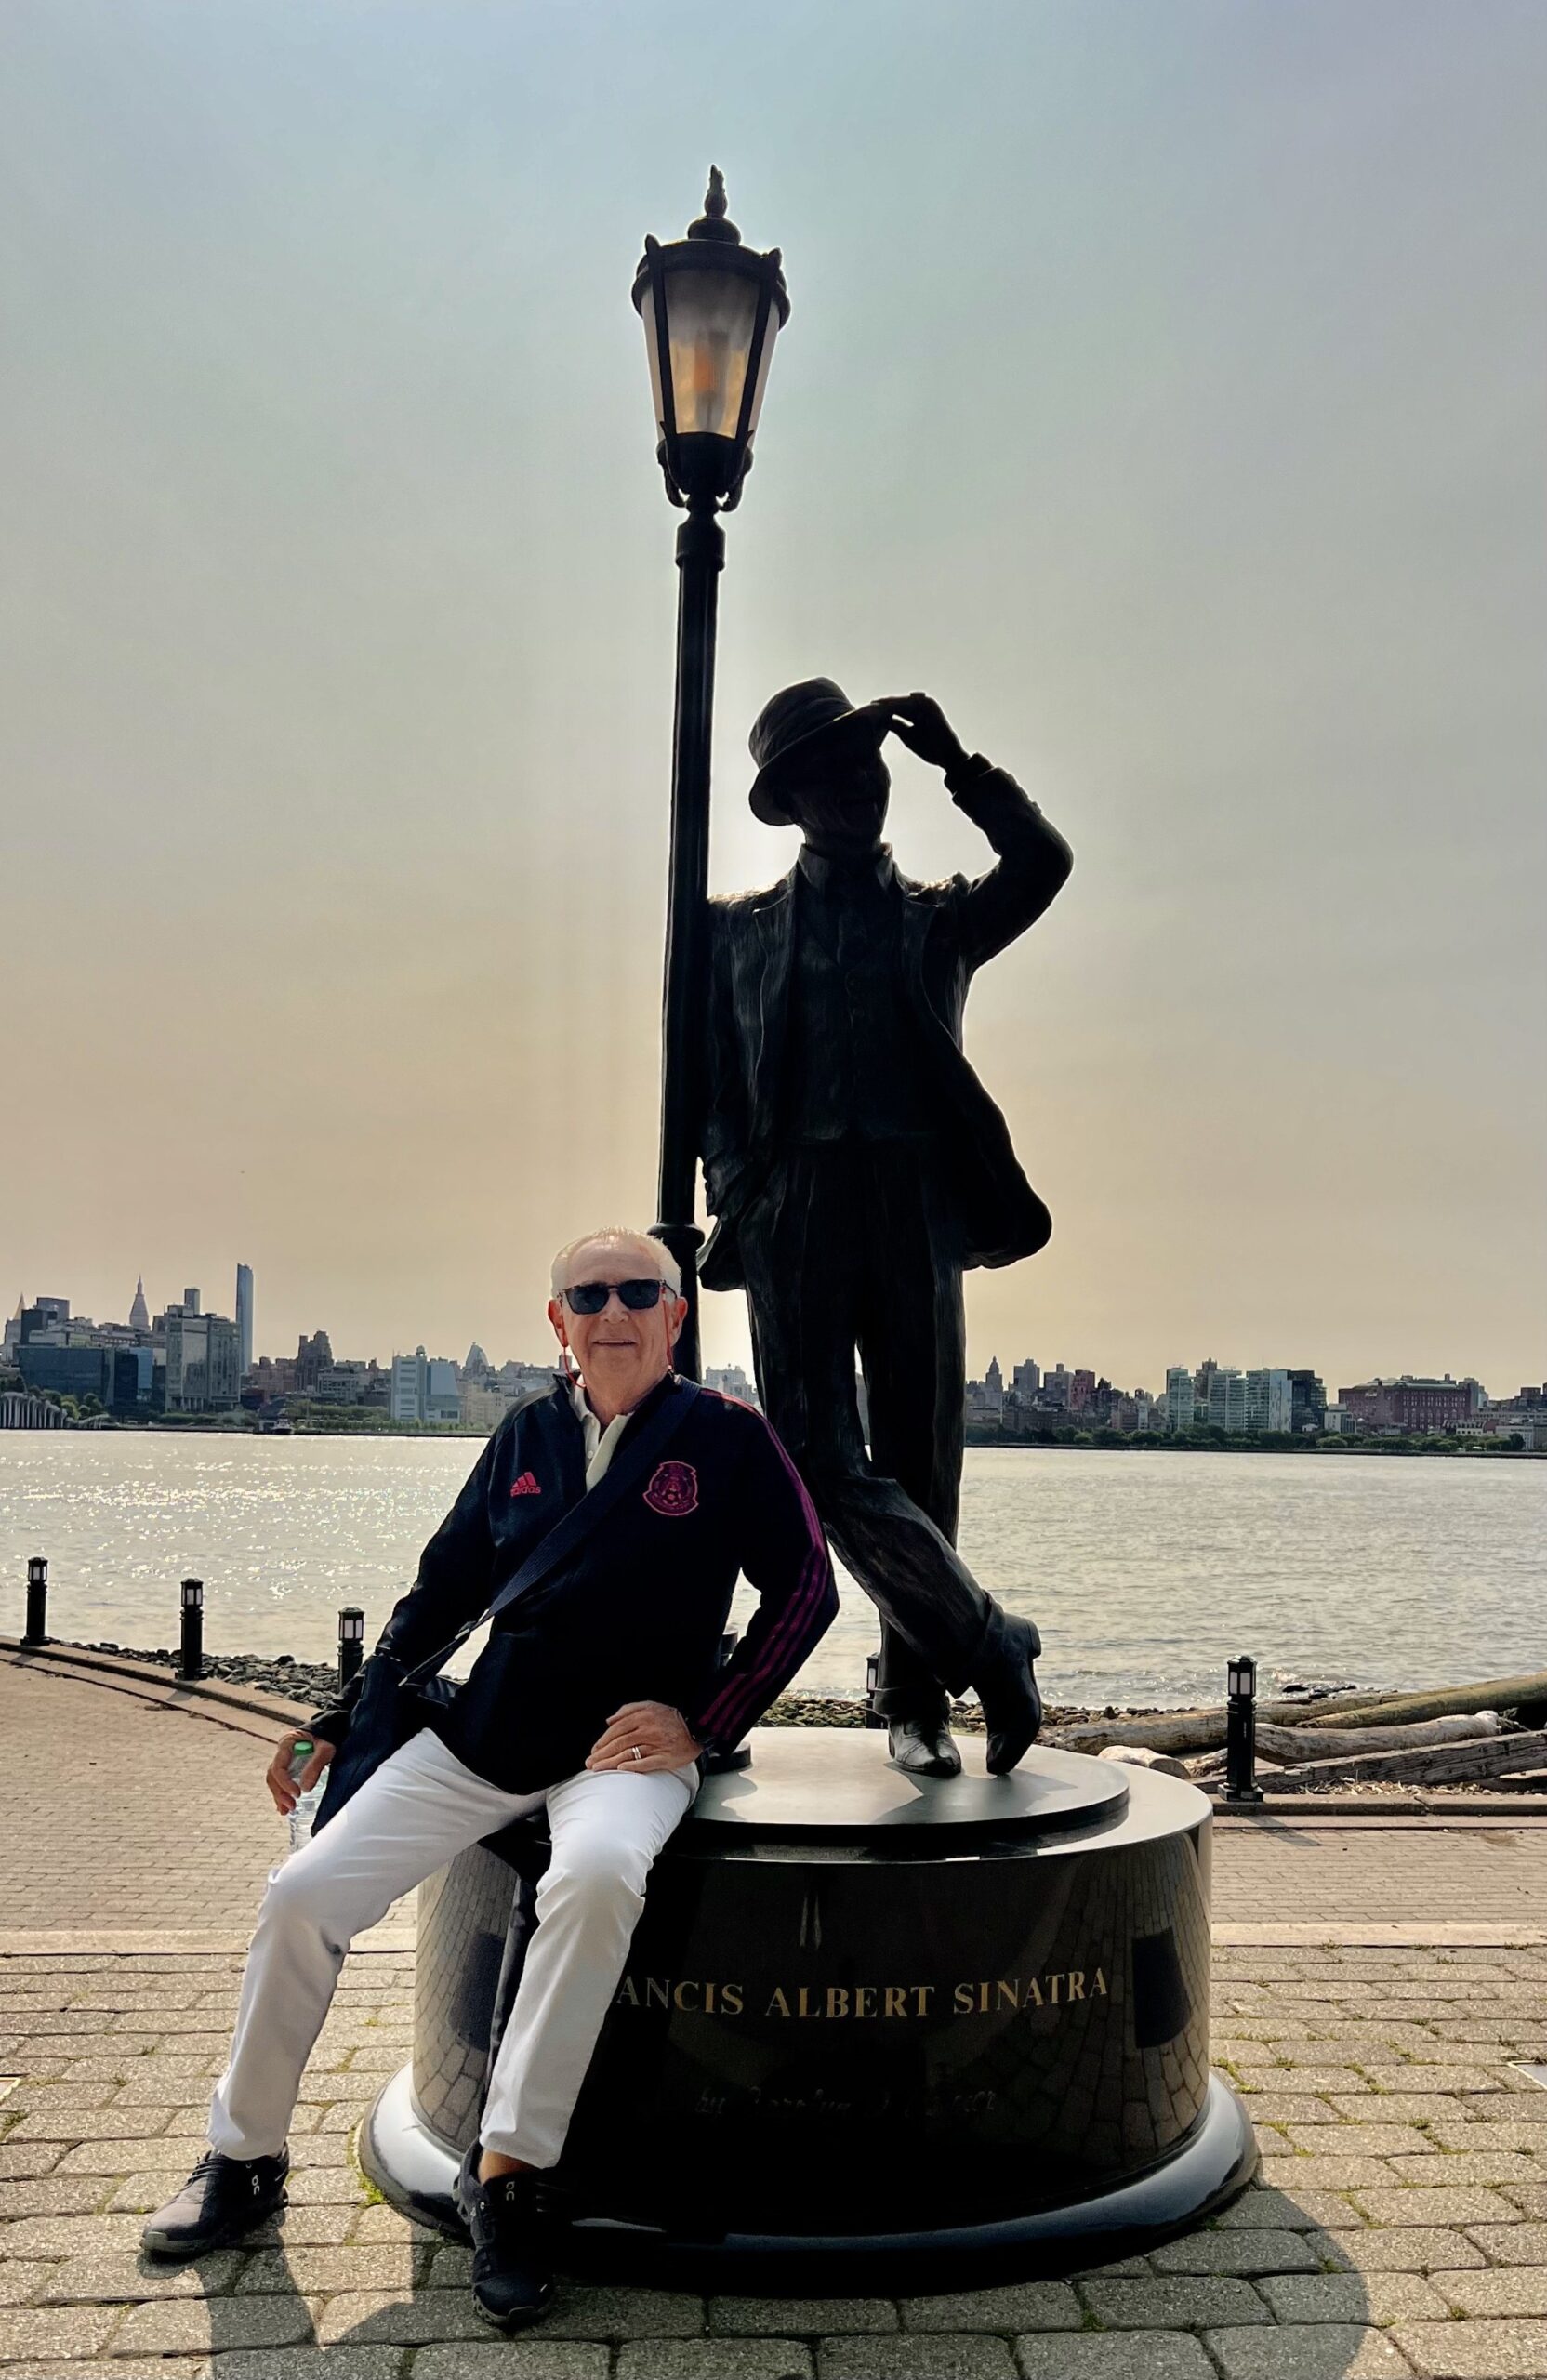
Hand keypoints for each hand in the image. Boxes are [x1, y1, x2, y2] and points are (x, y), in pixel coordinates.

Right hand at [266, 1727, 334, 1814]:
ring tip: (286, 1810)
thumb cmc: (328, 1734)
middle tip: (291, 1806)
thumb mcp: (325, 1748)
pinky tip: (285, 1805)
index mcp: (287, 1743)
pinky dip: (283, 1793)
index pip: (278, 1767)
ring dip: (279, 1795)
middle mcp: (283, 1752)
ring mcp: (286, 1759)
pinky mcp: (291, 1766)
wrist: (333, 1726)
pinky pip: (282, 1780)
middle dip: (280, 1793)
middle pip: (273, 1776)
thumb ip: (315, 1765)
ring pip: (275, 1780)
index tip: (297, 1793)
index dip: (285, 1783)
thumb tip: (305, 1787)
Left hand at [586, 1700, 701, 1774]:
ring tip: (598, 1769)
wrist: (697, 1727)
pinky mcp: (665, 1758)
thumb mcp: (650, 1705)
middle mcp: (649, 1730)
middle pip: (620, 1743)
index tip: (594, 1749)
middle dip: (602, 1754)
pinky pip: (646, 1763)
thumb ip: (628, 1710)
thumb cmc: (671, 1718)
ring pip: (629, 1753)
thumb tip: (609, 1720)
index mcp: (643, 1716)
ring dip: (610, 1762)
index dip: (603, 1740)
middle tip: (589, 1763)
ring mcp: (657, 1745)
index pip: (617, 1729)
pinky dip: (633, 1766)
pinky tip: (621, 1769)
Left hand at [875, 691, 969, 776]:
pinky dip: (897, 706)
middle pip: (899, 703)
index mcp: (919, 711)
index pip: (898, 708)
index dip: (883, 709)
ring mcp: (927, 703)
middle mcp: (924, 704)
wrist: (947, 756)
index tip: (867, 711)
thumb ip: (897, 726)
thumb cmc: (930, 748)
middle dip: (883, 704)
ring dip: (888, 703)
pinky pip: (909, 704)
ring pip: (902, 702)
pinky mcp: (929, 705)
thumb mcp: (908, 736)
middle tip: (867, 706)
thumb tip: (882, 721)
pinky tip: (884, 709)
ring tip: (873, 706)